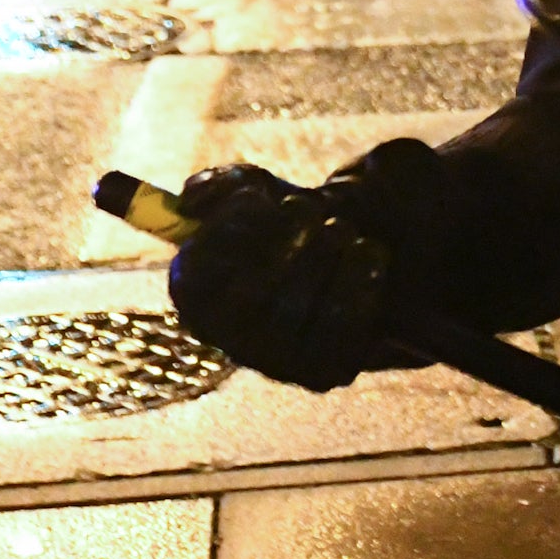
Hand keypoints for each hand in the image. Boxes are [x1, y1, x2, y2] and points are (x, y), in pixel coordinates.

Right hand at [167, 158, 412, 390]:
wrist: (347, 265)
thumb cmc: (287, 227)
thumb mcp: (257, 194)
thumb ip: (223, 186)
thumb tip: (192, 197)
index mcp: (197, 297)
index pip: (194, 276)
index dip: (225, 231)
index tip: (257, 195)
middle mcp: (228, 338)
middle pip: (247, 299)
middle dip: (282, 242)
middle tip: (308, 206)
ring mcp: (275, 362)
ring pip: (293, 314)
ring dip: (321, 257)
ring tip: (340, 227)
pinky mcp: (322, 372)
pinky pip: (339, 332)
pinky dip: (357, 283)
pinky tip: (367, 251)